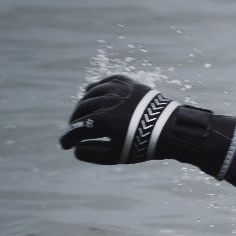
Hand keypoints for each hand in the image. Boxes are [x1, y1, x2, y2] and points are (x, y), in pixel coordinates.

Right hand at [60, 74, 178, 163]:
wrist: (171, 128)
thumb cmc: (145, 144)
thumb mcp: (119, 154)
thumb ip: (95, 153)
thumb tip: (76, 150)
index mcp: (104, 121)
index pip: (78, 129)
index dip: (69, 138)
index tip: (64, 144)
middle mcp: (107, 101)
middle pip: (81, 109)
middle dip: (75, 121)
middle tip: (73, 129)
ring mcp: (117, 89)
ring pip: (91, 93)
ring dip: (83, 104)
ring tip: (82, 113)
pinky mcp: (126, 82)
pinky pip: (104, 82)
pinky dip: (96, 89)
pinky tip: (93, 95)